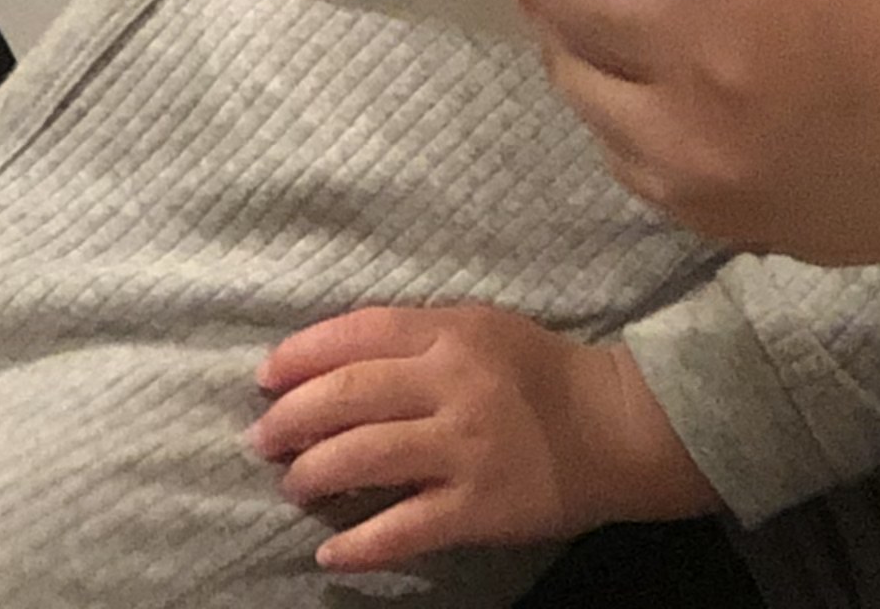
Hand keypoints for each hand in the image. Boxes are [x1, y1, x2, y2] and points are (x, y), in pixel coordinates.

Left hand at [248, 304, 713, 570]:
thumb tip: (329, 361)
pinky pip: (402, 528)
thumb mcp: (481, 328)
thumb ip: (415, 336)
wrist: (616, 426)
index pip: (357, 333)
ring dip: (312, 475)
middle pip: (347, 396)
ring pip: (363, 458)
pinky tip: (331, 551)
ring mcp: (465, 448)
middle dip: (290, 420)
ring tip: (295, 486)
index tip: (265, 379)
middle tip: (263, 441)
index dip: (300, 355)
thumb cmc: (539, 373)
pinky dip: (358, 544)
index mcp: (452, 333)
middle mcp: (454, 384)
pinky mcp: (478, 506)